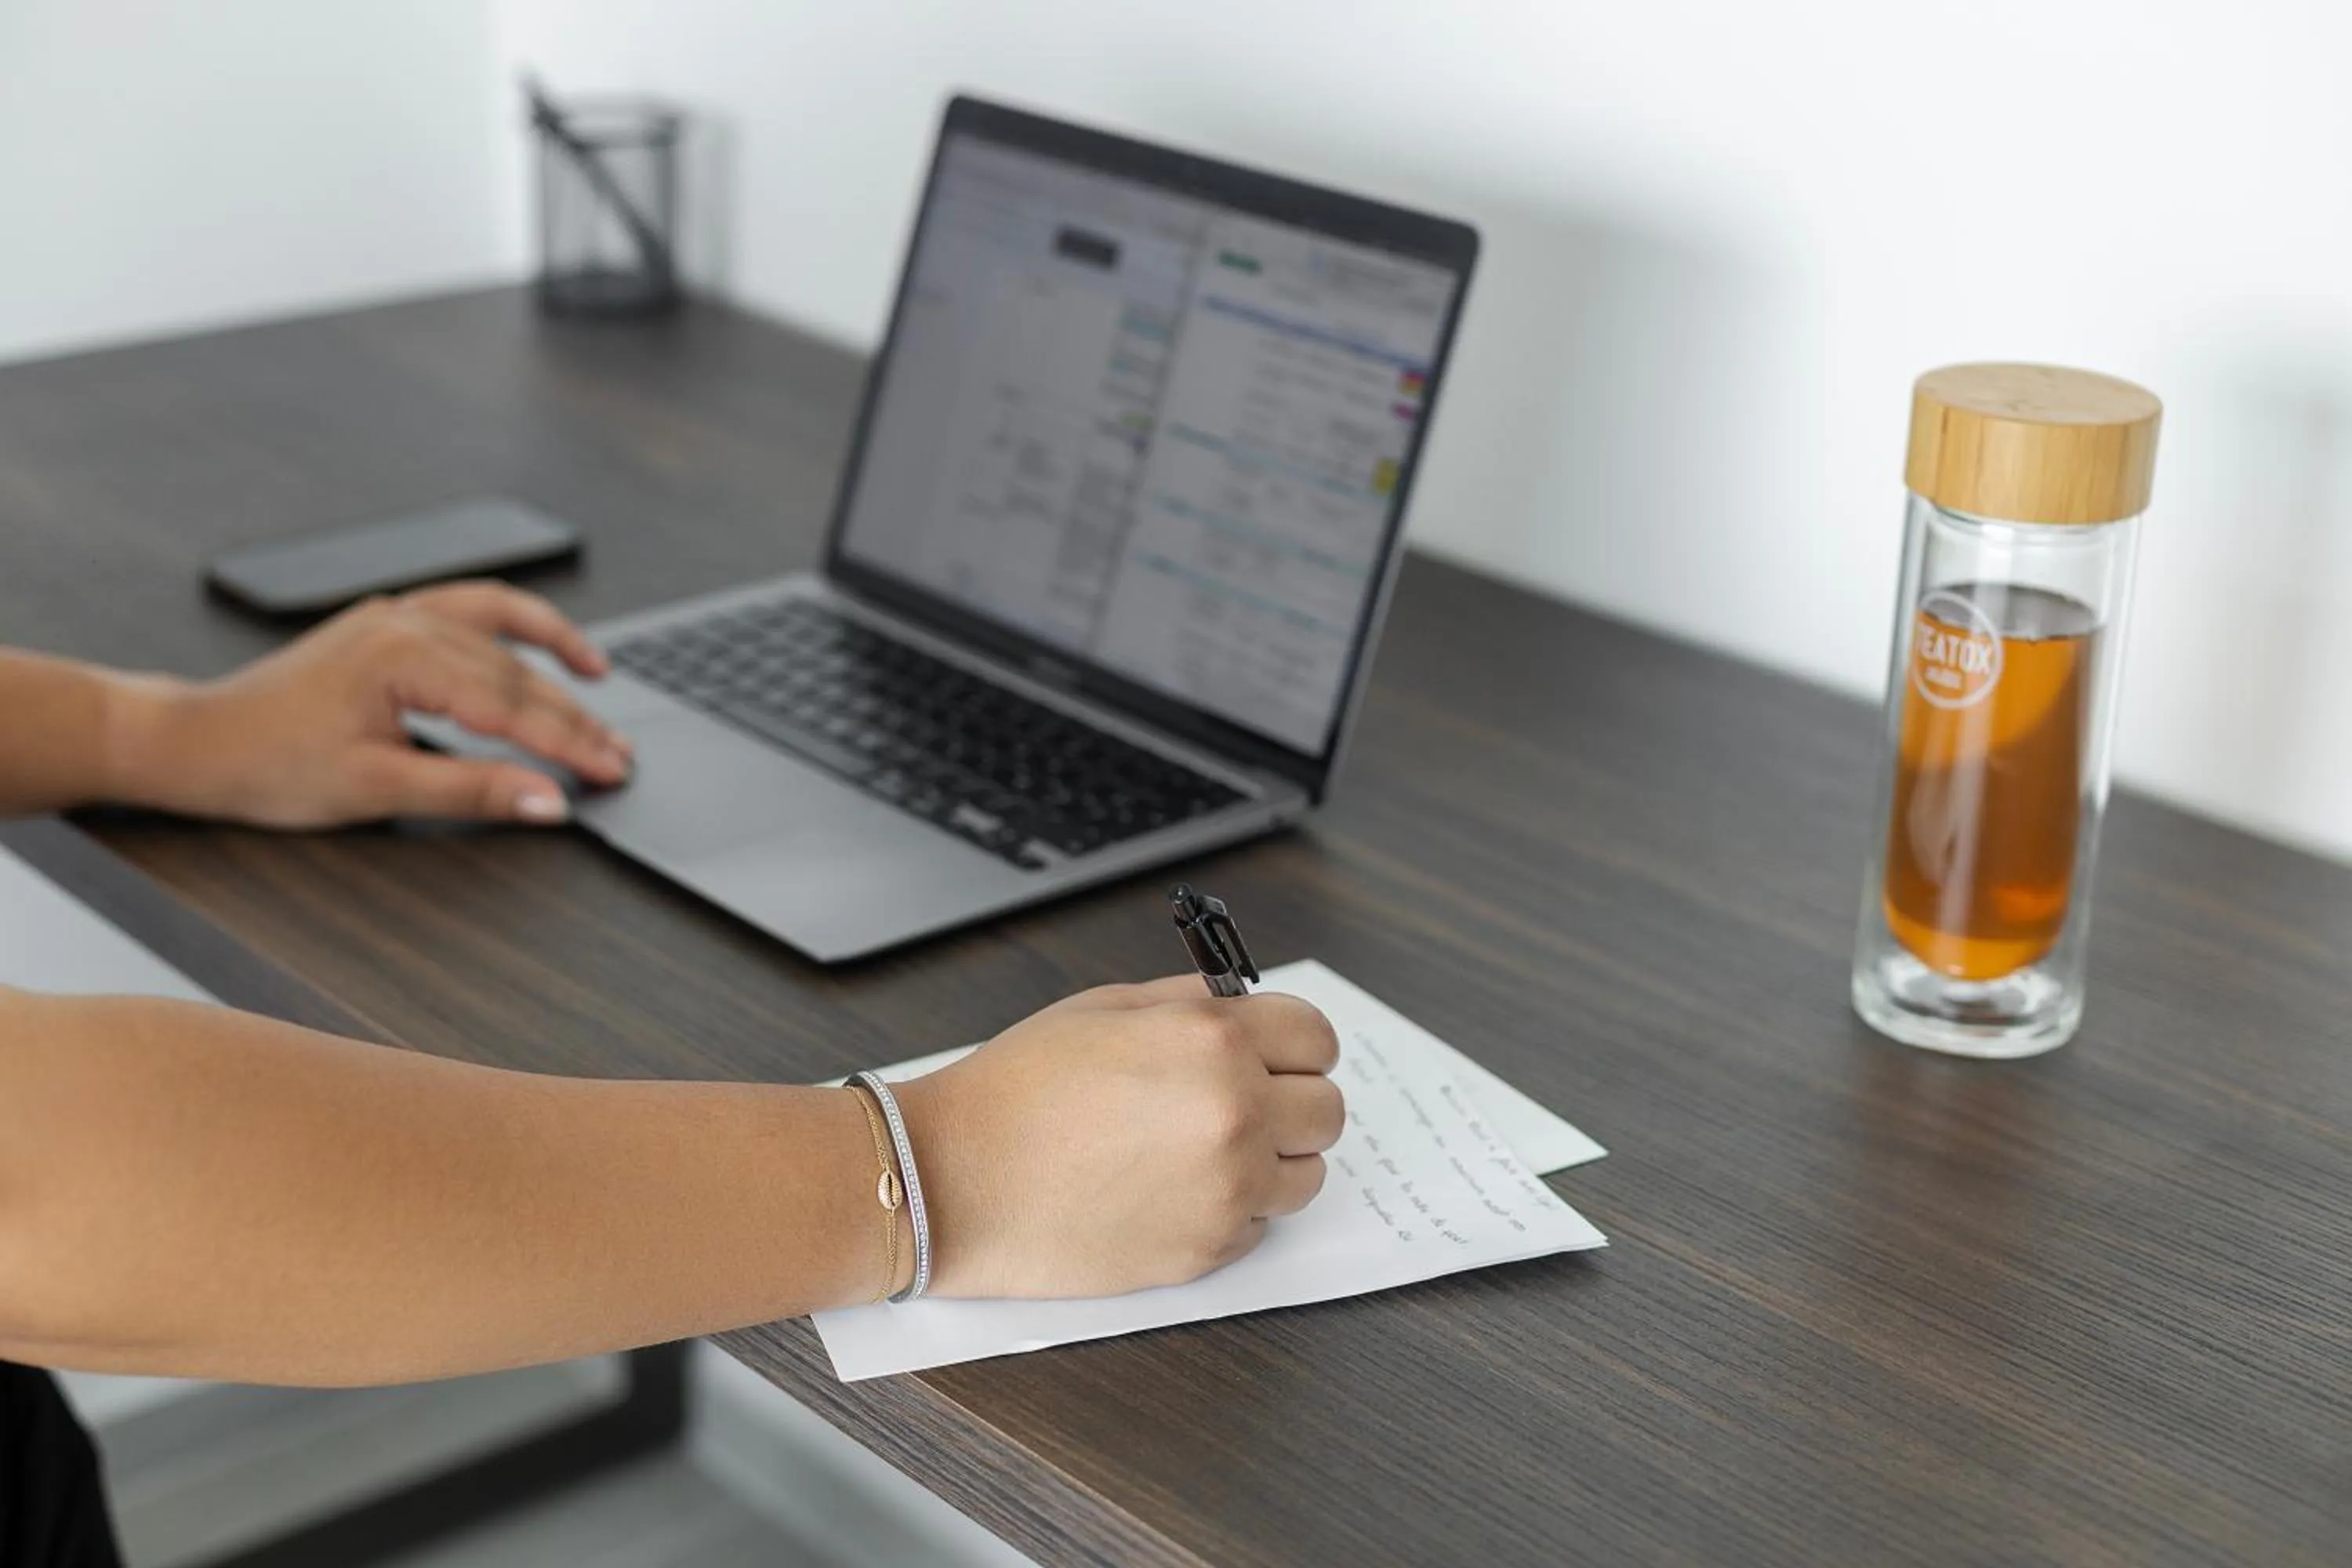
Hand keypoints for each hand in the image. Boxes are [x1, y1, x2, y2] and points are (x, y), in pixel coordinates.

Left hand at [115, 583, 632, 828]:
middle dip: (572, 717)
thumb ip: (471, 791)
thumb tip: (547, 801)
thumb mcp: (376, 791)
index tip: (610, 771)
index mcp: (401, 656)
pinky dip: (518, 625)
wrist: (198, 742)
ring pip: (501, 640)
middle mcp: (404, 622)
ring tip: (603, 694)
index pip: (510, 705)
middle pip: (514, 673)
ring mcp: (397, 616)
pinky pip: (472, 610)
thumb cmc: (268, 766)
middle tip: (619, 757)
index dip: (568, 743)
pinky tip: (549, 645)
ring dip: (555, 670)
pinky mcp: (391, 624)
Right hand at [893, 977, 1344, 1298]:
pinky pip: (1259, 1227)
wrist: (954, 1180)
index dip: (1295, 1045)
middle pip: (1326, 1111)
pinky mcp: (1207, 1251)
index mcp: (1212, 1040)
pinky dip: (1231, 1212)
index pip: (1317, 1038)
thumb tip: (1246, 1008)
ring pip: (1306, 1176)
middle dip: (1290, 1104)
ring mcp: (1226, 1189)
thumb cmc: (1017, 1091)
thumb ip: (1192, 1005)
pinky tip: (1170, 1194)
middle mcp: (1234, 1113)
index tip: (1278, 1056)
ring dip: (1271, 1164)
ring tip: (1202, 1155)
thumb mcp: (1107, 1010)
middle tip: (1241, 1107)